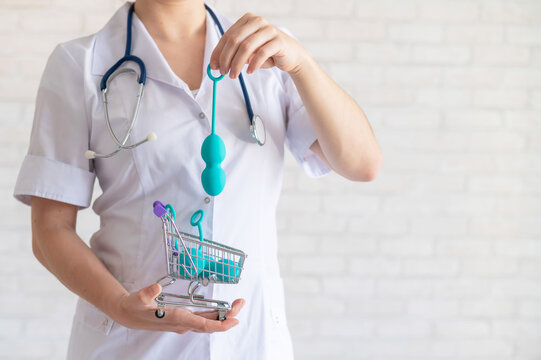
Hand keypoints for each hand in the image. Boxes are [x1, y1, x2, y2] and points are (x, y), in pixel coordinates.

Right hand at [112, 283, 244, 333]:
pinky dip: (215, 314)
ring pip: (208, 322)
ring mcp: (184, 322)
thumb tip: (155, 288)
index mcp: (176, 319)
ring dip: (224, 315)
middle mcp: (183, 323)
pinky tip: (223, 310)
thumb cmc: (133, 307)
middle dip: (228, 317)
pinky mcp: (183, 319)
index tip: (233, 320)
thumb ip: (146, 293)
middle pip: (210, 324)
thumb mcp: (137, 298)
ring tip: (237, 304)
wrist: (128, 315)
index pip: (202, 324)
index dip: (219, 324)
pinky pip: (203, 319)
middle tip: (241, 303)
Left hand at [210, 13, 308, 77]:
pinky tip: (249, 72)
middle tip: (223, 72)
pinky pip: (262, 53)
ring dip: (237, 64)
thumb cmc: (267, 52)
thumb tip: (215, 65)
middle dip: (226, 58)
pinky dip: (253, 64)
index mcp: (247, 20)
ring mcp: (269, 29)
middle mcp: (257, 21)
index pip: (227, 36)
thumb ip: (233, 54)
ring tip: (234, 75)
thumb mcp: (248, 52)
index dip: (218, 52)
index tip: (213, 66)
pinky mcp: (278, 41)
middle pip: (235, 40)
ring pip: (246, 47)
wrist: (291, 55)